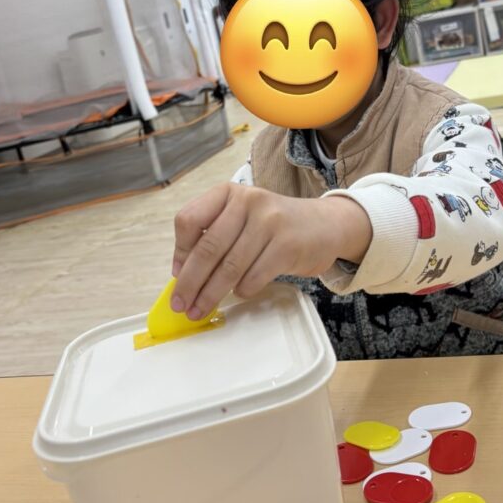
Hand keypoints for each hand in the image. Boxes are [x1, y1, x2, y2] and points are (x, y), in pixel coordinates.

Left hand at [170, 183, 371, 319]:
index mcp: (228, 193)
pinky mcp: (286, 245)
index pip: (189, 220)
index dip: (179, 252)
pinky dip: (241, 291)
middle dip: (189, 282)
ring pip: (229, 268)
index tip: (177, 274)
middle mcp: (247, 202)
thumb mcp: (242, 218)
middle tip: (180, 304)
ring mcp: (269, 222)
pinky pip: (253, 277)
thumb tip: (181, 272)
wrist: (325, 225)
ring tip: (200, 310)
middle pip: (207, 248)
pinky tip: (239, 293)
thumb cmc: (275, 226)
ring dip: (210, 295)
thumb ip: (213, 236)